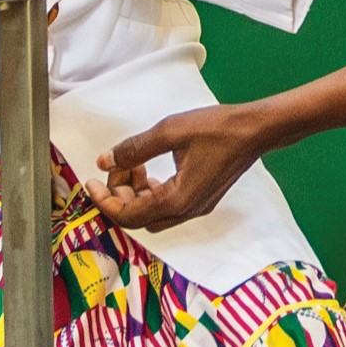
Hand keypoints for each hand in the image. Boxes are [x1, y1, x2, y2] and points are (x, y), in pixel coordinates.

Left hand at [84, 102, 271, 231]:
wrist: (255, 131)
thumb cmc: (218, 129)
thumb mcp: (170, 132)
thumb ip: (134, 149)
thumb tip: (105, 161)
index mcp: (176, 201)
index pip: (126, 214)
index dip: (103, 199)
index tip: (89, 181)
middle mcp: (185, 211)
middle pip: (137, 217)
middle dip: (118, 194)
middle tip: (114, 165)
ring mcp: (195, 208)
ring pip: (152, 212)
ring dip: (135, 192)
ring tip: (133, 163)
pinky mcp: (201, 199)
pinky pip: (167, 205)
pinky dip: (151, 191)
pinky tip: (150, 169)